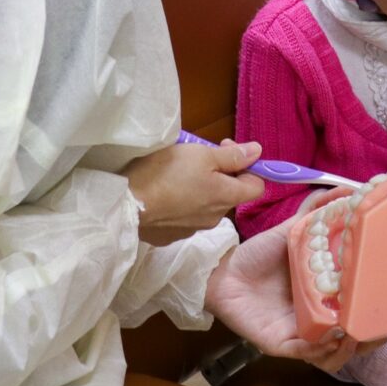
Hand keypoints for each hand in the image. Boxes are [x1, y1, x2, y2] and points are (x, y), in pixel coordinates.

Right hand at [123, 139, 264, 245]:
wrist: (127, 204)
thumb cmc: (167, 173)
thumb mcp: (201, 154)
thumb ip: (232, 156)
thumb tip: (258, 152)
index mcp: (226, 197)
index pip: (256, 186)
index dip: (248, 166)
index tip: (226, 150)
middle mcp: (215, 218)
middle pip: (229, 194)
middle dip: (220, 174)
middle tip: (199, 156)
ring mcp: (193, 229)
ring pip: (206, 205)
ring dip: (200, 188)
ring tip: (177, 174)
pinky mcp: (172, 235)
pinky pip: (186, 215)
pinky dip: (182, 202)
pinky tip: (165, 192)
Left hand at [204, 191, 386, 372]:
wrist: (225, 270)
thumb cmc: (260, 254)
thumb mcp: (294, 230)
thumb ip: (320, 212)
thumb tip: (348, 189)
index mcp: (329, 294)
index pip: (364, 309)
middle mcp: (321, 318)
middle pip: (358, 338)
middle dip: (378, 336)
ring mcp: (303, 334)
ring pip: (338, 354)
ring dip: (354, 346)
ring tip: (363, 331)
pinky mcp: (283, 345)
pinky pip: (309, 355)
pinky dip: (324, 350)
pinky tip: (336, 337)